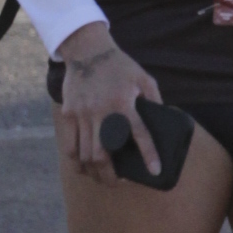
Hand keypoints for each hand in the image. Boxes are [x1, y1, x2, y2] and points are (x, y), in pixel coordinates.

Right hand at [54, 24, 165, 180]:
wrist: (88, 50)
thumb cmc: (119, 65)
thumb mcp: (143, 78)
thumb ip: (154, 98)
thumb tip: (163, 118)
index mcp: (123, 103)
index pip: (139, 134)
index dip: (149, 154)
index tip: (155, 171)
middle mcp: (101, 111)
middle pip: (102, 155)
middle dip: (110, 176)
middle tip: (118, 182)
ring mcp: (82, 114)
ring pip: (84, 154)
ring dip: (94, 171)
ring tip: (102, 176)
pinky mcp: (69, 114)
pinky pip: (69, 145)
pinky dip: (76, 159)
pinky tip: (83, 165)